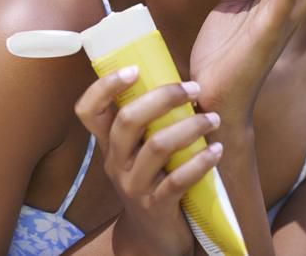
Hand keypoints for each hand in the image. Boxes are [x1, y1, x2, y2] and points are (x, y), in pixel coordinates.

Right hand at [74, 68, 221, 255]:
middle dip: (162, 97)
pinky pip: (178, 180)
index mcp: (108, 144)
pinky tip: (217, 151)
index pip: (88, 110)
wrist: (153, 237)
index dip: (104, 87)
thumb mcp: (137, 153)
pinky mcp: (156, 207)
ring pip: (156, 147)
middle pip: (127, 120)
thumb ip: (147, 123)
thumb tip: (177, 79)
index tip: (133, 69)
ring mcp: (133, 186)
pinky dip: (200, 162)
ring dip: (189, 127)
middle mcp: (115, 162)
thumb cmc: (152, 180)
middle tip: (193, 88)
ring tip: (212, 118)